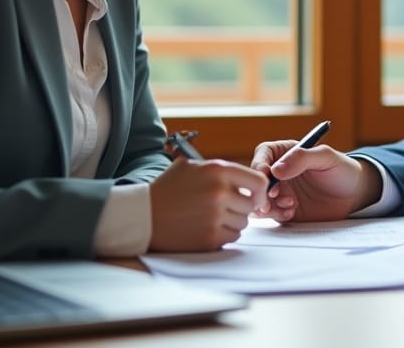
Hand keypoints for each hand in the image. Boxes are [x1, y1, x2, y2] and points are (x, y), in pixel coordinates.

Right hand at [147, 156, 266, 251]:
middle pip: (250, 205)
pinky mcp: (210, 237)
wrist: (144, 215)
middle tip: (224, 209)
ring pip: (243, 223)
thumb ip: (219, 169)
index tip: (254, 197)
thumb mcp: (190, 166)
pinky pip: (233, 237)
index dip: (259, 191)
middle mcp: (220, 192)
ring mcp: (215, 216)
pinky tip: (208, 228)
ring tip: (213, 217)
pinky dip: (224, 234)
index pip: (259, 181)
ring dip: (233, 222)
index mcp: (218, 170)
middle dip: (240, 208)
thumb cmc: (167, 189)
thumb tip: (246, 178)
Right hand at [250, 140, 380, 221]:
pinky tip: (293, 212)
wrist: (355, 195)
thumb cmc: (342, 170)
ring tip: (290, 204)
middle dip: (260, 190)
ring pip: (259, 199)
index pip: (263, 154)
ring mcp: (280, 192)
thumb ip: (302, 158)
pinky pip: (271, 215)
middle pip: (256, 179)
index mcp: (286, 153)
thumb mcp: (326, 157)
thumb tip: (276, 169)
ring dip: (268, 204)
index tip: (266, 176)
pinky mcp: (284, 210)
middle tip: (270, 199)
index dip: (259, 165)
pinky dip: (277, 215)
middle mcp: (279, 172)